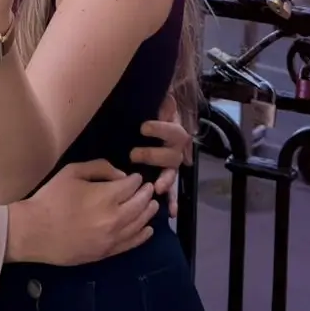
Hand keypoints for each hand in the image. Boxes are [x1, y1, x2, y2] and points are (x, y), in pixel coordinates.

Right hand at [5, 160, 158, 265]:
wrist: (35, 231)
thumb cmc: (52, 198)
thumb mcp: (72, 171)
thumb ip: (100, 167)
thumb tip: (120, 175)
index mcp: (107, 196)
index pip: (131, 186)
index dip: (136, 179)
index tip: (136, 177)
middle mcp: (115, 218)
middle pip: (140, 204)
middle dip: (147, 194)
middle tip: (149, 189)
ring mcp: (112, 238)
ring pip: (139, 224)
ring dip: (148, 213)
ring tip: (153, 206)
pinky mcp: (106, 253)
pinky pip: (131, 244)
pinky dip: (142, 236)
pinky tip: (148, 230)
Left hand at [130, 94, 193, 218]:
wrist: (149, 113)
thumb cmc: (150, 106)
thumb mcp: (156, 100)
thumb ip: (162, 101)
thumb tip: (166, 98)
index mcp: (174, 127)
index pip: (173, 130)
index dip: (160, 130)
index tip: (143, 128)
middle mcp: (176, 146)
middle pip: (172, 154)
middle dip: (153, 155)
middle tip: (133, 155)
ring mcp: (171, 162)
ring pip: (172, 172)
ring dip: (165, 181)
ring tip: (156, 187)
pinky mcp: (165, 174)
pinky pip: (171, 189)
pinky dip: (171, 201)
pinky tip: (170, 212)